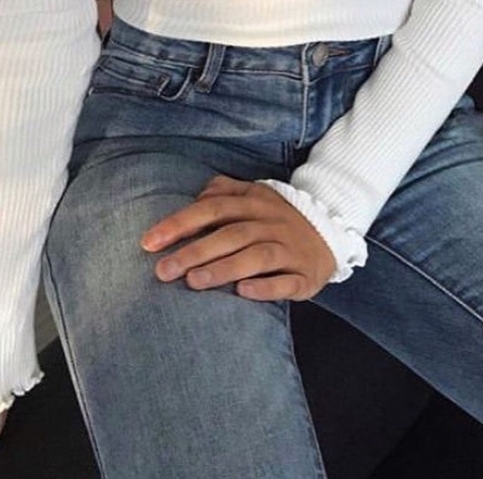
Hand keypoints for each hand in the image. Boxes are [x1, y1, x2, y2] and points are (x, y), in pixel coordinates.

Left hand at [140, 175, 335, 300]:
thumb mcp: (255, 195)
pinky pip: (286, 280)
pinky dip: (265, 286)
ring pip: (256, 255)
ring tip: (194, 282)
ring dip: (224, 268)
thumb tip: (194, 197)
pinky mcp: (304, 274)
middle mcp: (271, 223)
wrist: (333, 229)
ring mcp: (289, 248)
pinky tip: (242, 292)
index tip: (149, 242)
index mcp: (254, 202)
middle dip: (195, 251)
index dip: (180, 224)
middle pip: (230, 234)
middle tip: (163, 270)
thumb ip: (222, 192)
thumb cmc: (279, 217)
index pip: (212, 209)